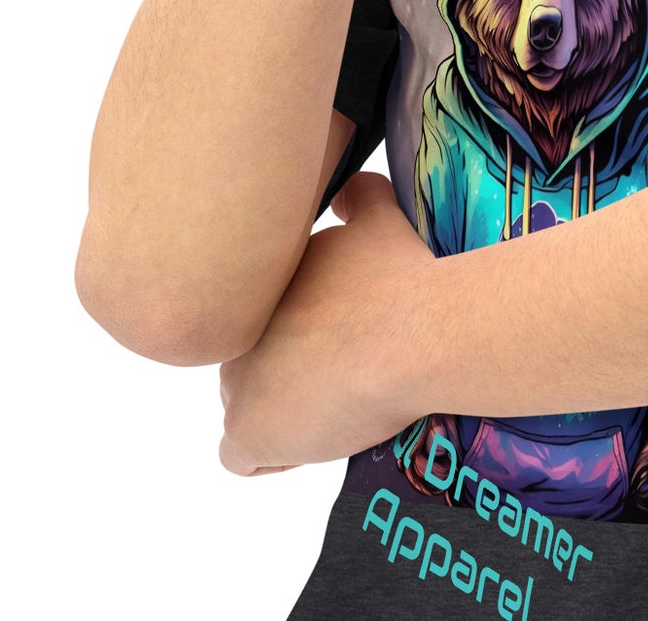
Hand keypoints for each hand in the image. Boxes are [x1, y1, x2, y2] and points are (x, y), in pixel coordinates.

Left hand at [217, 172, 432, 475]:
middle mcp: (241, 326)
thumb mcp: (380, 221)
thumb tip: (346, 192)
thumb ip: (359, 198)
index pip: (270, 316)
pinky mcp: (247, 429)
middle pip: (255, 360)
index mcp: (265, 283)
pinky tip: (316, 436)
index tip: (345, 337)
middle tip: (346, 373)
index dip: (309, 332)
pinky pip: (242, 455)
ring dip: (285, 412)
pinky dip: (275, 453)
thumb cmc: (399, 279)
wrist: (409, 335)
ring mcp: (238, 380)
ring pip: (249, 406)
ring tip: (338, 408)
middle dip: (291, 371)